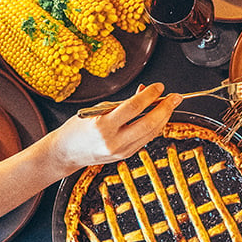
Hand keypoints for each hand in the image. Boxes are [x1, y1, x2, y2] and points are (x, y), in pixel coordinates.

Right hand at [48, 83, 180, 173]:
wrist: (65, 152)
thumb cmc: (78, 129)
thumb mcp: (96, 111)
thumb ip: (122, 103)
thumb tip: (145, 92)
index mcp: (102, 126)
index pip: (133, 107)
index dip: (150, 95)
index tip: (159, 87)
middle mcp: (113, 141)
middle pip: (148, 123)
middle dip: (166, 108)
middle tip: (176, 97)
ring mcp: (121, 151)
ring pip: (151, 133)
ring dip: (164, 117)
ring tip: (170, 104)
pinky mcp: (126, 155)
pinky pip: (146, 139)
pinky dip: (155, 126)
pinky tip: (158, 117)